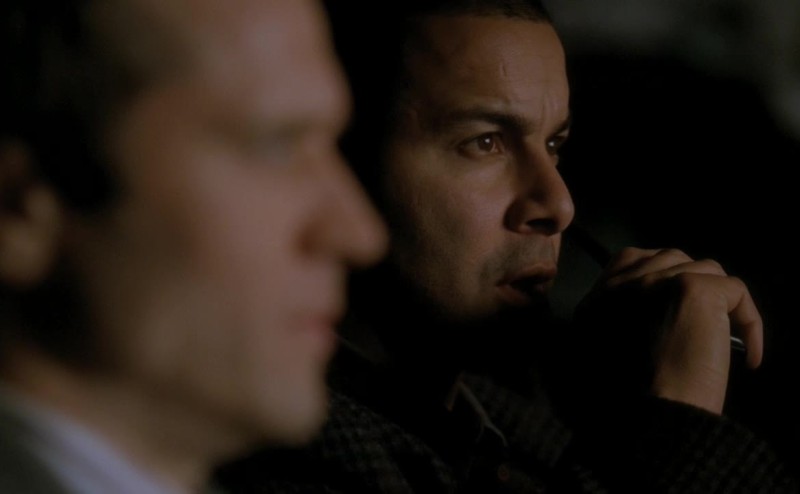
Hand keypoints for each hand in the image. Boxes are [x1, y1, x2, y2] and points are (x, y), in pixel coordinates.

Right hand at [575, 247, 762, 413]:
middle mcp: (626, 281)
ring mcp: (660, 281)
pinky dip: (750, 323)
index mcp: (600, 296)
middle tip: (702, 327)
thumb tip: (662, 306)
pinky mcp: (696, 289)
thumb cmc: (633, 399)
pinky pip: (737, 291)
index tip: (672, 309)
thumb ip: (622, 318)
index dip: (660, 278)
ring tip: (720, 340)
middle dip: (693, 284)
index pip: (631, 260)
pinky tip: (747, 357)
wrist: (654, 419)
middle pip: (672, 258)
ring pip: (707, 270)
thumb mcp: (609, 349)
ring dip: (720, 304)